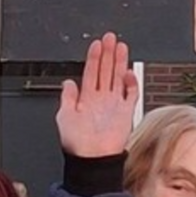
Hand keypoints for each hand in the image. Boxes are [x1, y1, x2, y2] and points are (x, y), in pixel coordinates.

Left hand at [54, 33, 136, 159]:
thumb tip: (68, 82)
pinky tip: (128, 72)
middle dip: (108, 53)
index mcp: (86, 99)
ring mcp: (114, 104)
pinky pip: (131, 94)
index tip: (96, 44)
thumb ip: (67, 97)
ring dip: (120, 62)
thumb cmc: (77, 143)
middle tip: (111, 38)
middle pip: (106, 71)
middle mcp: (101, 99)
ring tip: (121, 46)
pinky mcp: (126, 112)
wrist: (92, 158)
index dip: (94, 58)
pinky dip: (131, 83)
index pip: (91, 72)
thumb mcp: (64, 116)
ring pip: (118, 78)